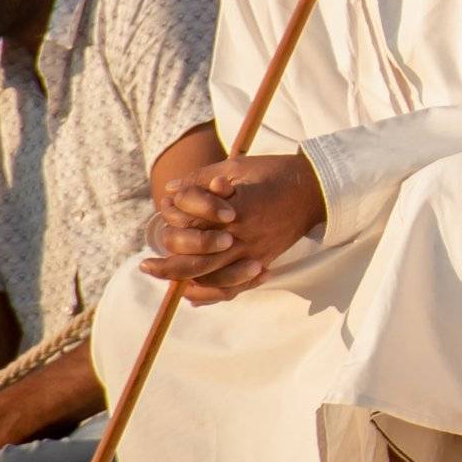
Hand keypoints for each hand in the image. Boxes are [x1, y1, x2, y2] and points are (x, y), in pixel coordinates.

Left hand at [144, 152, 326, 300]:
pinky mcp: (263, 261)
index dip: (173, 222)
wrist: (315, 188)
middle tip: (145, 266)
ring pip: (213, 279)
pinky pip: (235, 287)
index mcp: (235, 212)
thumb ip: (201, 179)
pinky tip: (194, 294)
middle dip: (167, 267)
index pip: (192, 228)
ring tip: (166, 282)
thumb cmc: (275, 172)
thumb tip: (169, 191)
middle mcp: (243, 238)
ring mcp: (255, 253)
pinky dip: (213, 294)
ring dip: (184, 283)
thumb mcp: (237, 167)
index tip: (163, 213)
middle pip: (197, 263)